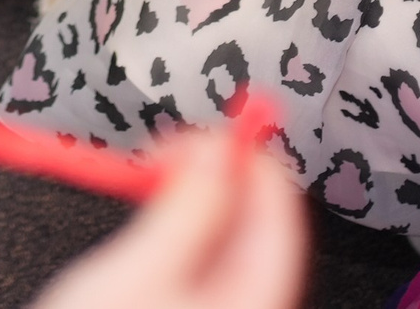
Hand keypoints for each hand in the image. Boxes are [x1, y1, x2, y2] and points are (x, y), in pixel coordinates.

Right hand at [27, 129, 306, 308]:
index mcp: (258, 301)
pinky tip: (151, 243)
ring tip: (151, 193)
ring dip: (195, 211)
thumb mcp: (138, 272)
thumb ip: (188, 206)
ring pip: (230, 253)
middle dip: (216, 180)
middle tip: (164, 155)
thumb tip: (221, 147)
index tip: (201, 127)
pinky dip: (182, 248)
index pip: (280, 209)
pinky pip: (207, 280)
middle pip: (258, 229)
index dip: (246, 156)